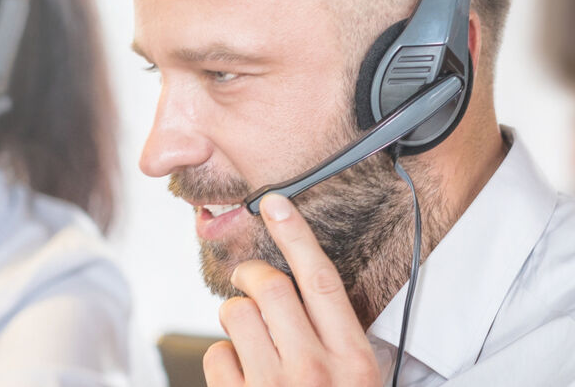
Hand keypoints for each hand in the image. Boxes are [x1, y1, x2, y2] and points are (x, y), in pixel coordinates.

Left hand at [203, 193, 380, 386]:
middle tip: (245, 276)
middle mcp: (314, 370)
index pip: (321, 281)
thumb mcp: (358, 380)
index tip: (275, 205)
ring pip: (237, 312)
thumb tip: (308, 294)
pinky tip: (240, 375)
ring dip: (235, 315)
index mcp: (353, 361)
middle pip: (271, 287)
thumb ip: (339, 341)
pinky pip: (216, 354)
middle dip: (250, 273)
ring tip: (247, 336)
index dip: (296, 236)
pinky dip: (223, 358)